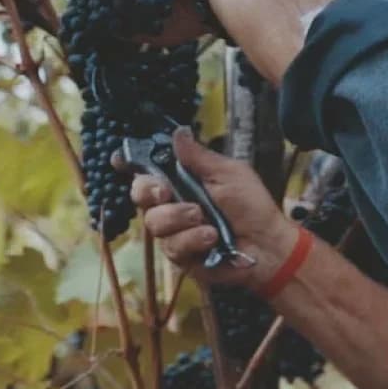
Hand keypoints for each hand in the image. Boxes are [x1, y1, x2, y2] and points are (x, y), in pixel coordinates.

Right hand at [129, 129, 298, 286]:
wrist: (268, 244)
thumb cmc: (252, 207)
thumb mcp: (228, 173)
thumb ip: (199, 157)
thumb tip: (178, 133)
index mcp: (182, 182)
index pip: (147, 172)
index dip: (130, 166)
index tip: (119, 161)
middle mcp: (173, 206)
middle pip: (140, 195)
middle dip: (149, 191)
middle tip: (166, 192)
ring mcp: (174, 232)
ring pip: (154, 223)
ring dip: (180, 218)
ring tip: (205, 220)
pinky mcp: (180, 256)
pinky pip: (172, 246)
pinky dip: (192, 240)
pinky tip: (212, 238)